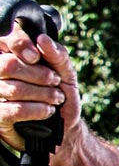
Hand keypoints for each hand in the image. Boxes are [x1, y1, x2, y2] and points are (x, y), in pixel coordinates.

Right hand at [0, 20, 78, 152]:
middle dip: (38, 74)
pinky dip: (37, 109)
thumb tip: (42, 39)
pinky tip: (48, 110)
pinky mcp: (0, 116)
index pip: (3, 40)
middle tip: (55, 81)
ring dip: (42, 93)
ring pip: (13, 88)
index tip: (36, 57)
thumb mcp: (65, 72)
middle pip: (8, 65)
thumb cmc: (60, 93)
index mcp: (11, 56)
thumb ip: (57, 54)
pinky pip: (13, 110)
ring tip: (56, 97)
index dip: (19, 44)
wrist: (64, 126)